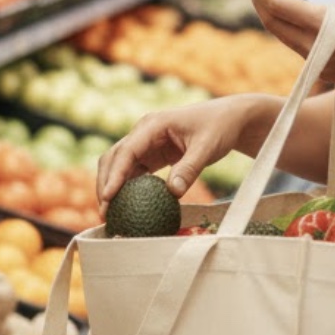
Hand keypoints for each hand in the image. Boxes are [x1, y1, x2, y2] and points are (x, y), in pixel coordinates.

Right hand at [96, 95, 259, 214]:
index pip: (126, 151)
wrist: (229, 119)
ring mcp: (146, 143)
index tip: (108, 197)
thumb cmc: (219, 126)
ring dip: (112, 188)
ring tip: (110, 215)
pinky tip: (127, 207)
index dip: (115, 175)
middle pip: (114, 158)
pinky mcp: (152, 155)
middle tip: (105, 213)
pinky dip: (127, 188)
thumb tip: (173, 193)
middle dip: (106, 184)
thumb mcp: (207, 147)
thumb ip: (190, 169)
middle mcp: (144, 132)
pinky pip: (133, 172)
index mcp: (153, 124)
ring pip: (119, 166)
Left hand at [241, 0, 334, 91]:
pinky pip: (298, 47)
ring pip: (283, 37)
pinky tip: (294, 13)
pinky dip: (289, 28)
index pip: (278, 6)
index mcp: (327, 27)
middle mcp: (318, 49)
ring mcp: (320, 64)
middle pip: (273, 23)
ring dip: (272, 15)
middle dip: (258, 0)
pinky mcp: (326, 71)